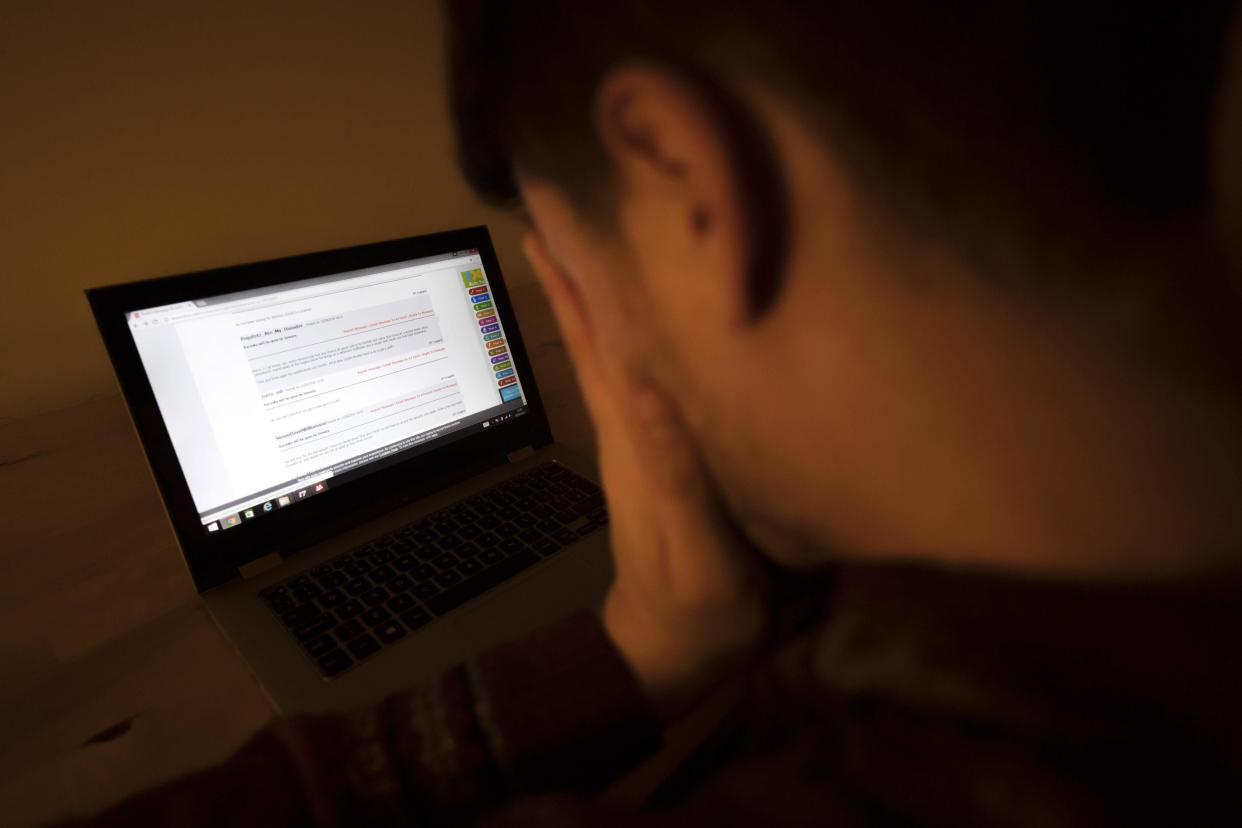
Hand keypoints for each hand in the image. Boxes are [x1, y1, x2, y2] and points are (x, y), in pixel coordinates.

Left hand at [523, 232, 767, 721]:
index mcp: (637, 436)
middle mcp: (630, 422)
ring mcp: (641, 433)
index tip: (556, 212)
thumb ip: (677, 477)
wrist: (676, 651)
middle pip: (594, 329)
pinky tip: (630, 303)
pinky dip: (622, 327)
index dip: (578, 279)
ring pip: (609, 343)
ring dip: (591, 283)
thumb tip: (650, 384)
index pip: (598, 342)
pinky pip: (633, 369)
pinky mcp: (658, 448)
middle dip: (575, 260)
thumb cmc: (701, 612)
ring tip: (577, 223)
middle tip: (557, 189)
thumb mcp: (702, 555)